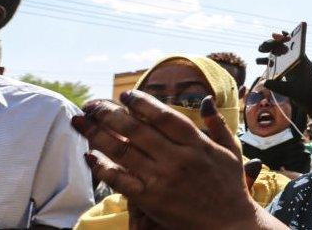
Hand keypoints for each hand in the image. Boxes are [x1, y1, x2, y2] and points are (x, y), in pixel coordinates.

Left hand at [70, 92, 271, 228]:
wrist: (230, 224)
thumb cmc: (231, 185)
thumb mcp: (231, 150)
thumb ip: (217, 123)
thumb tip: (206, 99)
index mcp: (197, 143)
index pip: (164, 116)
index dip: (142, 103)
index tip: (125, 95)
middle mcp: (178, 158)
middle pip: (136, 130)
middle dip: (109, 113)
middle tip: (92, 104)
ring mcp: (162, 179)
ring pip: (122, 152)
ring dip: (96, 134)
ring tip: (80, 122)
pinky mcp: (151, 200)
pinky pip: (120, 180)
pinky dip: (102, 167)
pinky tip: (89, 155)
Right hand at [258, 32, 311, 132]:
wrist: (311, 103)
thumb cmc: (305, 96)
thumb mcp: (291, 91)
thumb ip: (278, 86)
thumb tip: (265, 81)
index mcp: (302, 61)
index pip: (294, 45)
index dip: (286, 38)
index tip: (278, 34)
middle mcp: (298, 61)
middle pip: (284, 49)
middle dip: (273, 46)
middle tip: (261, 48)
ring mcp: (293, 66)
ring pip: (280, 56)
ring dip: (269, 54)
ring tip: (258, 55)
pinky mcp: (290, 72)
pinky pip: (279, 64)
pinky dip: (271, 63)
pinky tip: (260, 63)